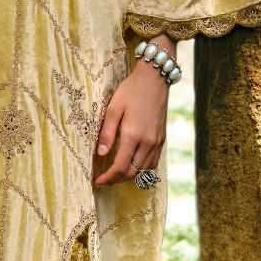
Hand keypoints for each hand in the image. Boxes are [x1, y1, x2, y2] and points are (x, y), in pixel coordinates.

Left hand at [92, 63, 167, 186]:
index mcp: (133, 135)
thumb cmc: (131, 91)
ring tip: (116, 174)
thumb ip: (107, 132)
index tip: (98, 181)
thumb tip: (100, 154)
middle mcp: (148, 142)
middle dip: (117, 180)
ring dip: (130, 176)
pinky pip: (153, 162)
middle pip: (133, 172)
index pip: (120, 166)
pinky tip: (133, 165)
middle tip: (104, 179)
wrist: (154, 79)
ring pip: (144, 170)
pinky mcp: (162, 139)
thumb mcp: (113, 108)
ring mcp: (157, 142)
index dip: (108, 178)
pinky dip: (142, 169)